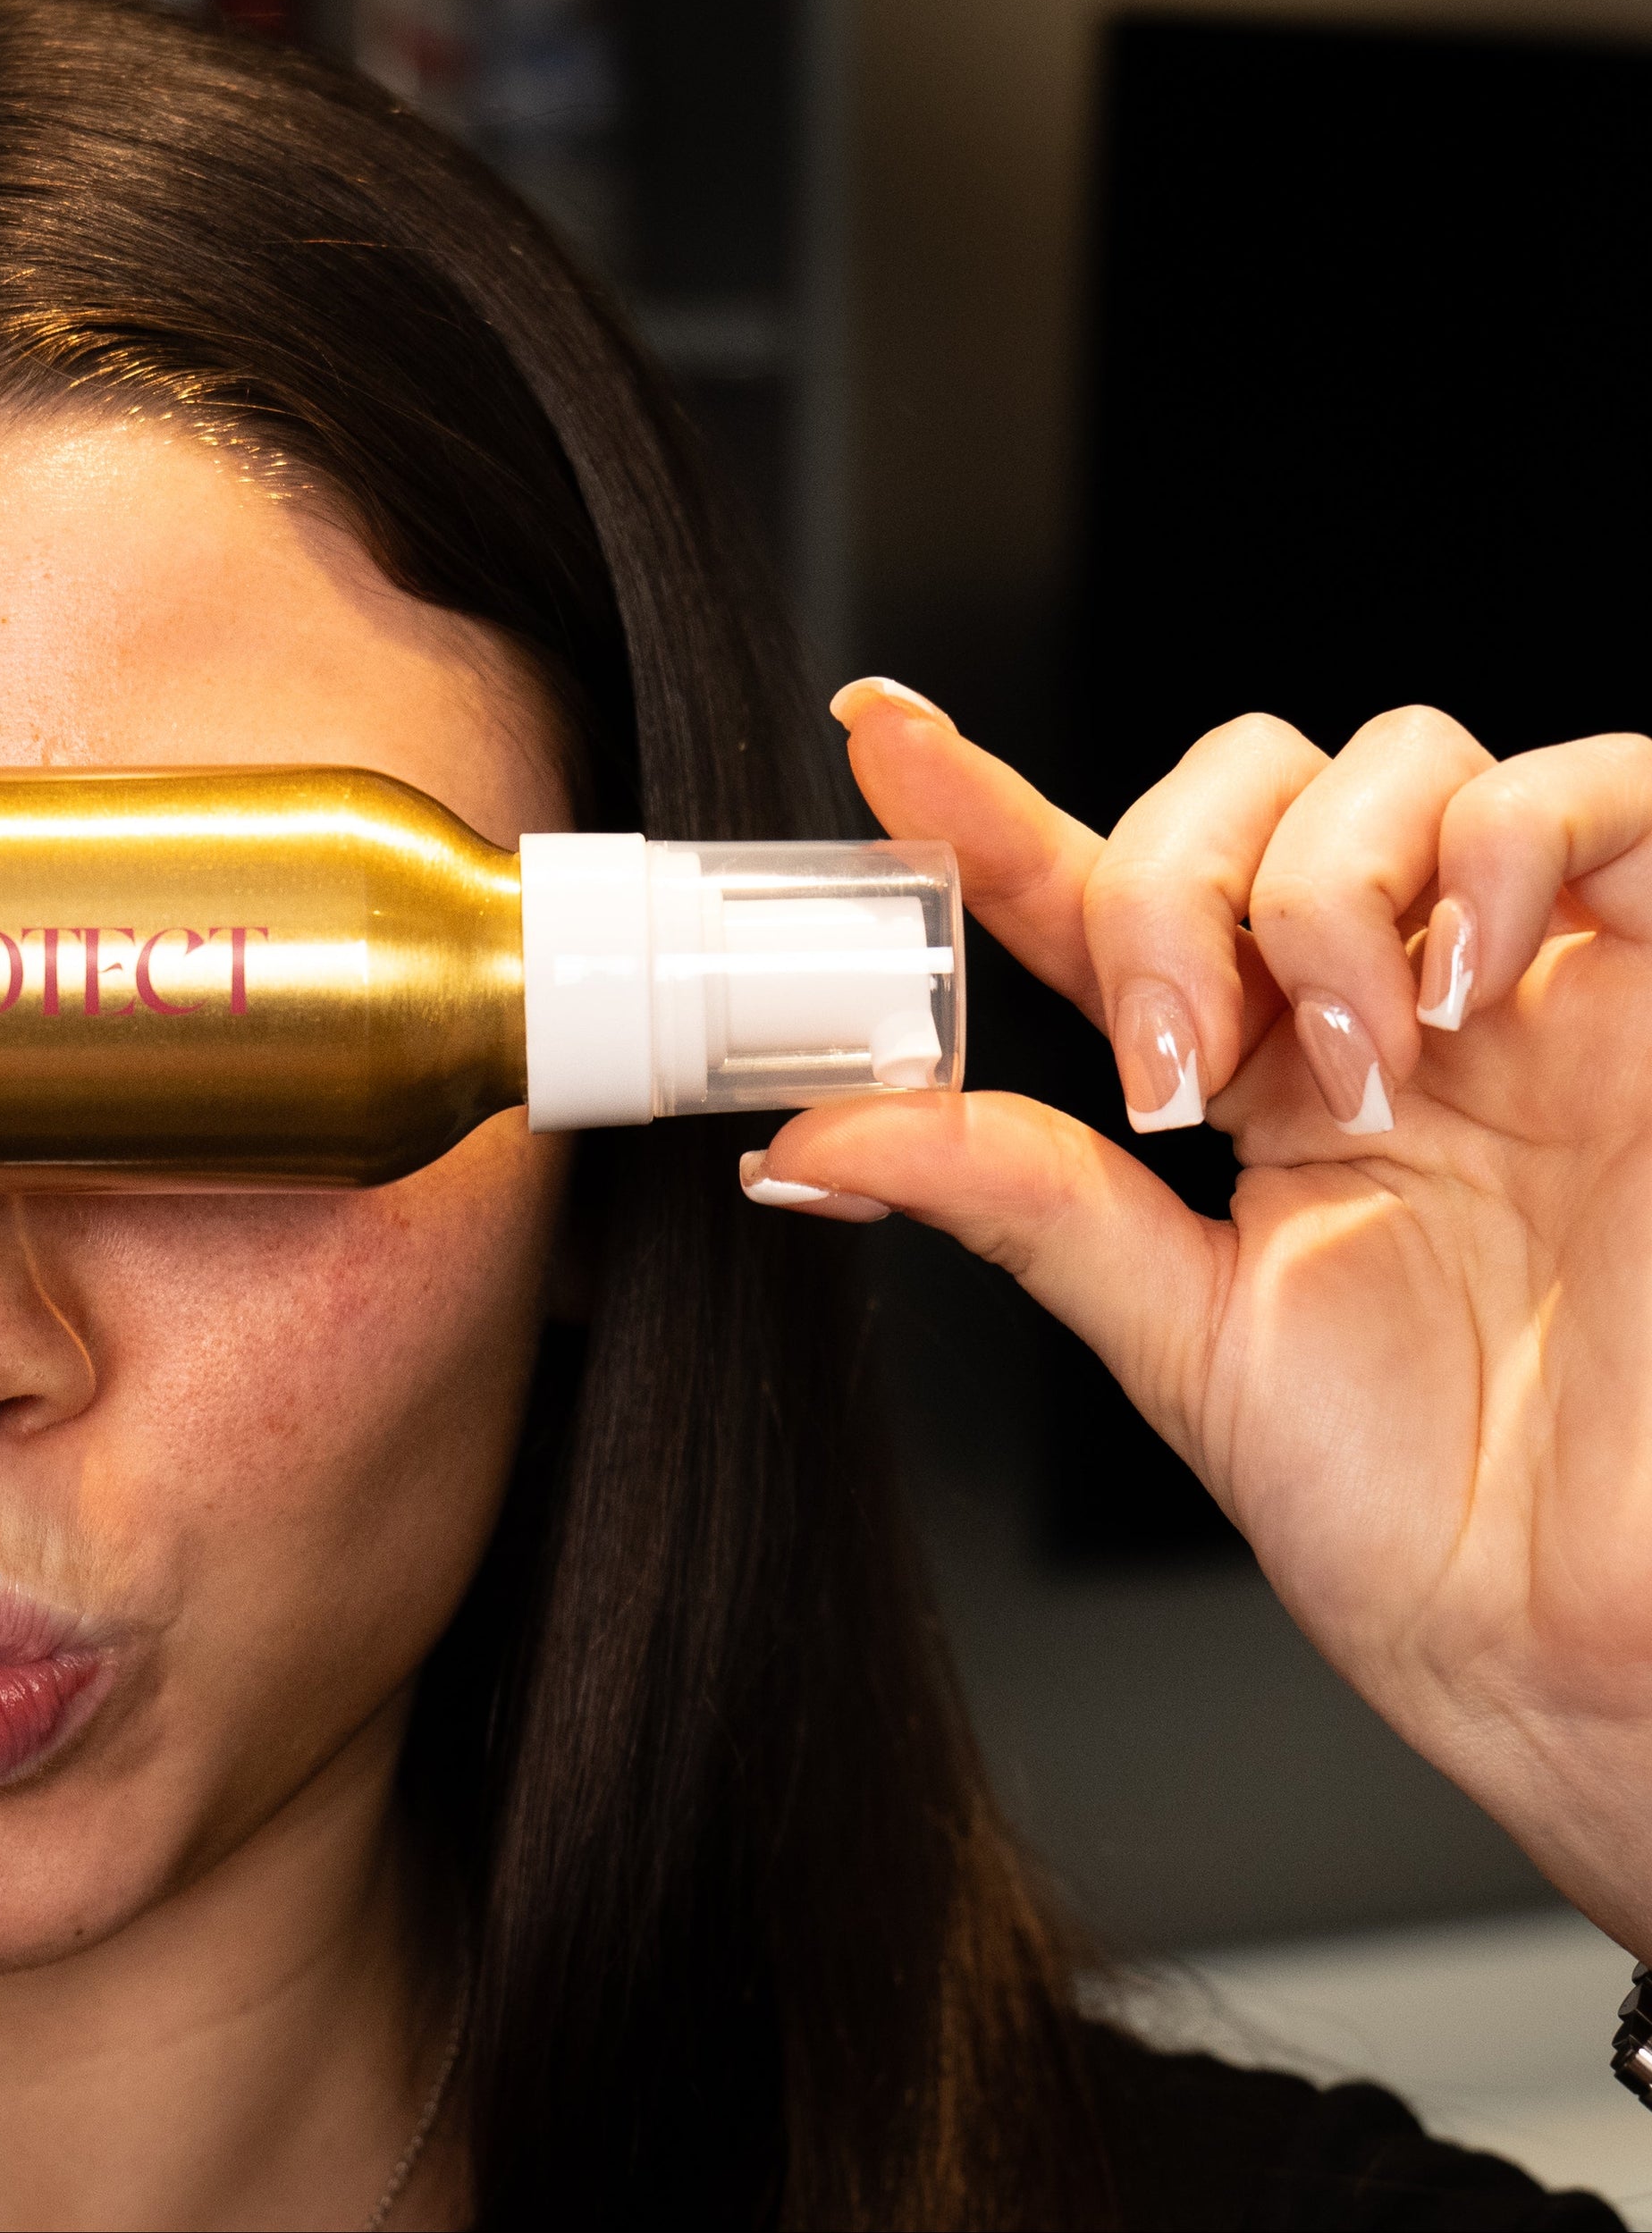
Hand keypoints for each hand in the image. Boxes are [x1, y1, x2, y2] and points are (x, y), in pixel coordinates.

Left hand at [760, 681, 1650, 1957]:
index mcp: (1255, 1084)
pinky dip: (1508, 840)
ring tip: (1351, 1073)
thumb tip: (809, 1132)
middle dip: (1176, 880)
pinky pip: (1610, 789)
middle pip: (1247, 789)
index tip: (879, 742)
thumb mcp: (1181, 1340)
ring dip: (1322, 891)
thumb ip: (1015, 1201)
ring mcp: (1532, 984)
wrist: (1584, 1638)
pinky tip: (1459, 977)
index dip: (985, 809)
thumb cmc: (1427, 1517)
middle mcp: (1384, 1009)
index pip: (1101, 899)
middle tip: (1176, 1059)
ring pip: (1398, 765)